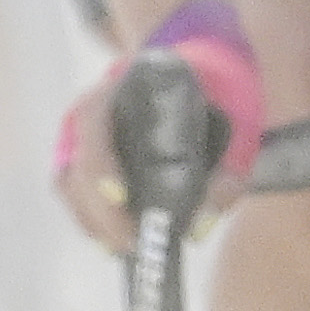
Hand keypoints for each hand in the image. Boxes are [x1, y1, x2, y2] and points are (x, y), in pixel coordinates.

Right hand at [53, 0, 268, 252]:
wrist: (203, 62)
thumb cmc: (219, 88)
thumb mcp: (240, 119)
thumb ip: (230, 170)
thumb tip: (198, 228)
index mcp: (126, 82)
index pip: (93, 119)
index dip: (100, 162)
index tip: (121, 196)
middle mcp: (93, 106)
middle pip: (75, 164)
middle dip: (101, 213)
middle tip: (134, 243)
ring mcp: (82, 131)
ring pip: (68, 183)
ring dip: (92, 221)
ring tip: (125, 248)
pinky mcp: (84, 154)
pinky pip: (75, 192)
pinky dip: (92, 219)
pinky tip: (116, 241)